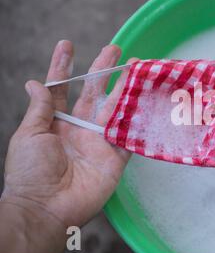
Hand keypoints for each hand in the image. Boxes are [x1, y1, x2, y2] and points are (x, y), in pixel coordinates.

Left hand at [1, 40, 135, 252]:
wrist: (46, 207)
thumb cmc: (30, 172)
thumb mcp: (29, 135)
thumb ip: (39, 109)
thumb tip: (34, 82)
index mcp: (57, 122)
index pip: (62, 88)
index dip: (63, 66)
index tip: (66, 45)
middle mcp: (81, 128)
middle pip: (95, 93)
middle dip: (103, 70)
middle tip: (115, 49)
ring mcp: (100, 141)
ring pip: (117, 108)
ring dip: (127, 88)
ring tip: (137, 67)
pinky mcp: (116, 157)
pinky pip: (130, 135)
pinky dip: (139, 120)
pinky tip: (147, 99)